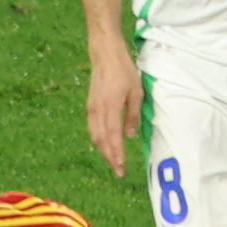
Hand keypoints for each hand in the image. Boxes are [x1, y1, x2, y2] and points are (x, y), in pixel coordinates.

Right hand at [85, 51, 142, 177]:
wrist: (105, 54)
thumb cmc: (124, 70)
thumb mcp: (136, 92)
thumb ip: (133, 115)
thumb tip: (130, 136)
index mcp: (111, 108)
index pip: (114, 137)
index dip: (118, 155)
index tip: (122, 168)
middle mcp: (98, 112)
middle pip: (102, 142)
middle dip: (111, 158)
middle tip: (119, 172)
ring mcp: (92, 110)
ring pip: (96, 137)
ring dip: (104, 152)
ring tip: (113, 161)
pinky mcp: (90, 107)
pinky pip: (93, 129)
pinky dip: (99, 141)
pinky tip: (105, 145)